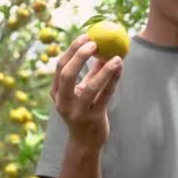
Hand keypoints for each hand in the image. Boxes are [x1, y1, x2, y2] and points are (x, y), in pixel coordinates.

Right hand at [50, 34, 122, 149]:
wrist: (85, 141)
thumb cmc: (84, 110)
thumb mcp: (83, 90)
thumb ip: (91, 71)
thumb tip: (102, 46)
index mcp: (56, 92)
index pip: (60, 67)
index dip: (72, 50)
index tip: (85, 36)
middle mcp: (63, 102)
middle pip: (67, 75)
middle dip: (79, 56)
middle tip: (95, 43)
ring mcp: (77, 112)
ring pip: (90, 88)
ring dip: (104, 71)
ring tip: (116, 58)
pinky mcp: (93, 119)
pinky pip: (105, 97)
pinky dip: (113, 81)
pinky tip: (120, 69)